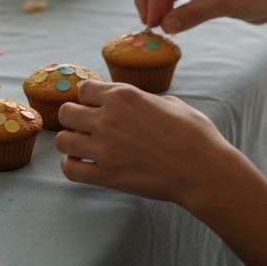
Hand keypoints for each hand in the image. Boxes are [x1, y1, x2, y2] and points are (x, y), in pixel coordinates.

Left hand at [54, 80, 235, 204]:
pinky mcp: (106, 176)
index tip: (98, 106)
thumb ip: (141, 99)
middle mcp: (107, 119)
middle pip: (65, 112)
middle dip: (75, 117)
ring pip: (62, 140)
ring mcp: (104, 149)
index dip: (90, 97)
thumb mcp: (169, 102)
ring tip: (85, 146)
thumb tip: (131, 102)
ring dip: (72, 141)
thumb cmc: (194, 134)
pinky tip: (85, 164)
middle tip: (89, 126)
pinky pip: (70, 169)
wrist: (203, 170)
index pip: (83, 89)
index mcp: (123, 96)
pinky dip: (72, 166)